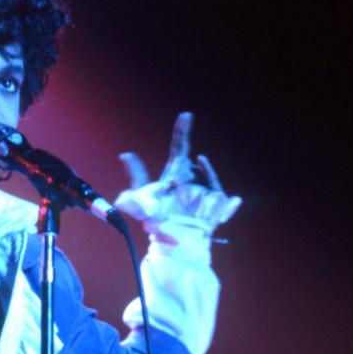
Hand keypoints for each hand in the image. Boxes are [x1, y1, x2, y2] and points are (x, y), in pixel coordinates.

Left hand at [115, 112, 241, 232]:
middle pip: (195, 165)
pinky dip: (227, 206)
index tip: (186, 115)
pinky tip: (228, 205)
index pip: (180, 145)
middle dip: (192, 172)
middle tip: (179, 188)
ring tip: (194, 203)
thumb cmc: (156, 217)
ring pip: (209, 181)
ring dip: (202, 189)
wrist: (171, 238)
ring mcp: (207, 189)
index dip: (182, 129)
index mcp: (176, 170)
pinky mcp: (218, 204)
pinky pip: (225, 202)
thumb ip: (135, 175)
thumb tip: (125, 154)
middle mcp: (193, 176)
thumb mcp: (141, 197)